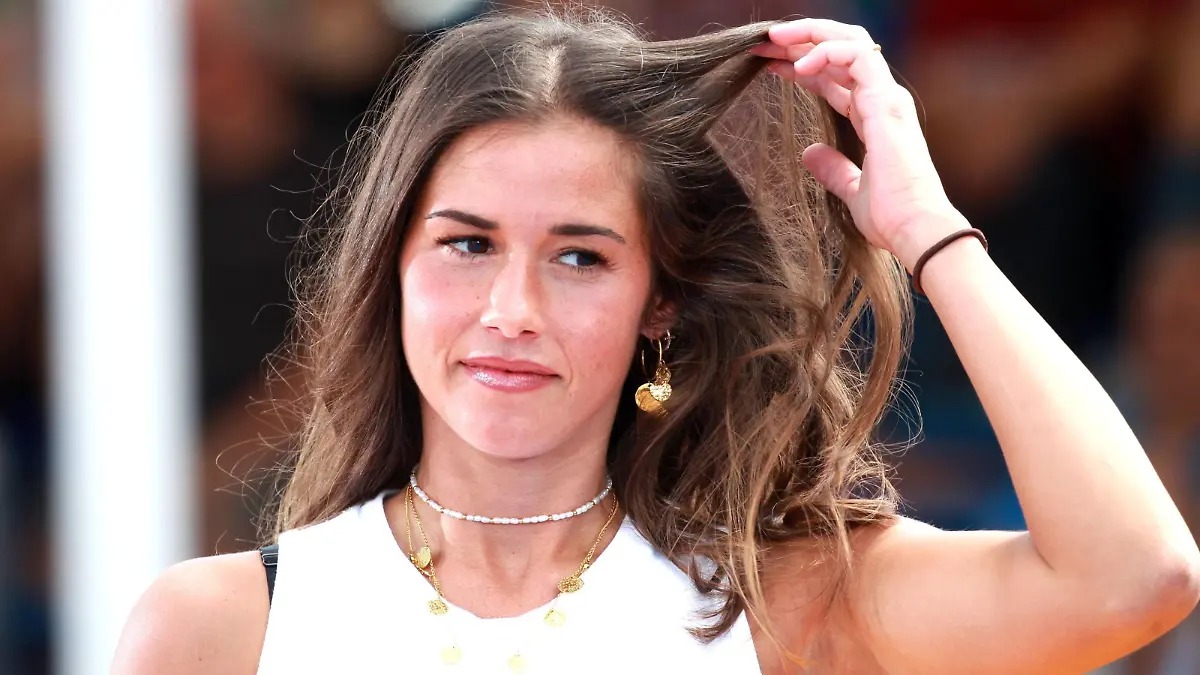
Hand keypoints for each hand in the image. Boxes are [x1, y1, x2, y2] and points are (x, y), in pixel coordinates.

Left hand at [750, 19, 968, 269]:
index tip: (770, 66)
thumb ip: (833, 170)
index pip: (838, 77)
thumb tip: (809, 153)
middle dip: (803, 41)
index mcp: (876, 118)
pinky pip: (857, 56)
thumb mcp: (851, 191)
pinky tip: (798, 67)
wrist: (914, 230)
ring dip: (809, 36)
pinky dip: (826, 53)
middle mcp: (884, 101)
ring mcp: (888, 98)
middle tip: (765, 44)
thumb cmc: (890, 217)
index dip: (805, 66)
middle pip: (843, 51)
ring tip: (773, 42)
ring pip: (851, 42)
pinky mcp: (886, 102)